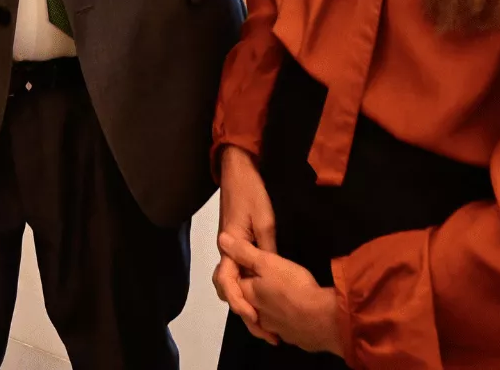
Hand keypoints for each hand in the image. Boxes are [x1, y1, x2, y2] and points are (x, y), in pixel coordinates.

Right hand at [213, 147, 279, 342]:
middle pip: (226, 287)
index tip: (254, 317)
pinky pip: (239, 270)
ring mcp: (229, 247)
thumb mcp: (265, 220)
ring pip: (232, 281)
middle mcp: (225, 250)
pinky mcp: (236, 244)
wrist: (237, 171)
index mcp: (229, 245)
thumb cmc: (250, 192)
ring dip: (244, 299)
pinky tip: (262, 294)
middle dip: (242, 309)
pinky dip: (247, 286)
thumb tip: (274, 272)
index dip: (239, 301)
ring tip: (264, 319)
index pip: (227, 281)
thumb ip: (267, 249)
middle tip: (263, 328)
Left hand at [217, 232, 346, 355]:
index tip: (243, 265)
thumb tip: (222, 239)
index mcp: (248, 294)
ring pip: (264, 321)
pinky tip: (294, 320)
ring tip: (274, 306)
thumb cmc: (293, 288)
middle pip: (247, 304)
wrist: (322, 319)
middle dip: (248, 296)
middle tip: (254, 286)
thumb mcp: (268, 263)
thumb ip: (245, 252)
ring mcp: (275, 329)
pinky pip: (284, 329)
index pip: (232, 284)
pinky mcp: (293, 337)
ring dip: (266, 313)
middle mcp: (257, 315)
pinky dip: (285, 323)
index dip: (236, 272)